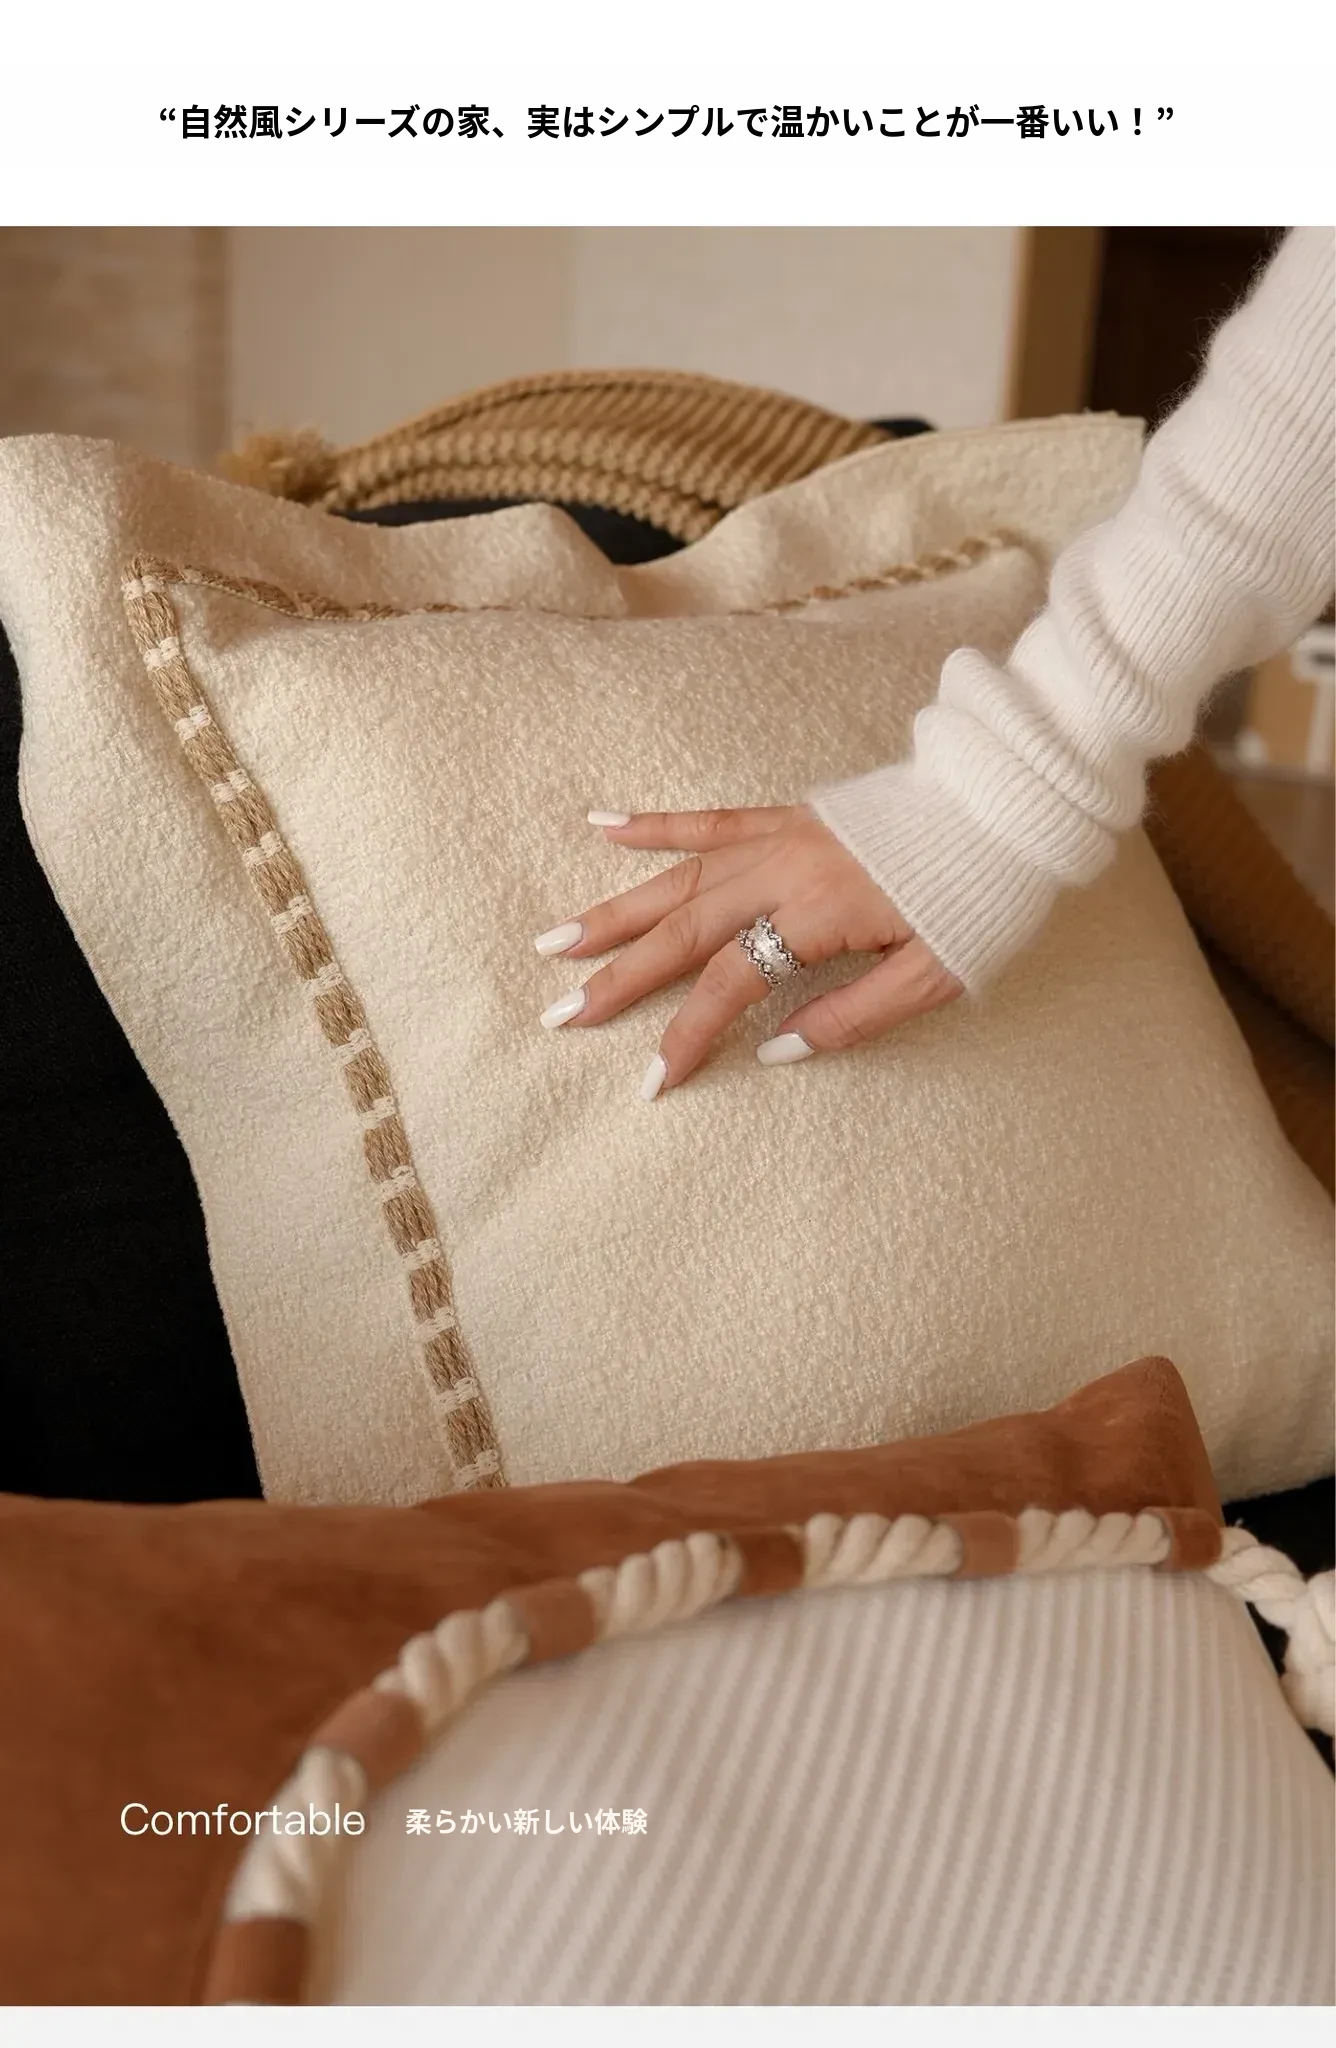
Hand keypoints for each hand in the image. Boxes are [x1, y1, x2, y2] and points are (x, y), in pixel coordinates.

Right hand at [533, 805, 962, 1096]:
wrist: (1005, 808)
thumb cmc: (977, 900)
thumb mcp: (932, 977)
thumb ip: (854, 1017)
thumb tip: (779, 1050)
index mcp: (817, 914)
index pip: (730, 983)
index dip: (687, 1035)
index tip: (652, 1081)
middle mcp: (783, 870)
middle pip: (682, 930)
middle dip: (618, 977)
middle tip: (562, 1014)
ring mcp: (779, 836)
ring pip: (678, 877)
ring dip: (614, 911)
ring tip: (557, 941)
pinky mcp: (786, 814)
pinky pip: (709, 820)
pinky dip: (654, 824)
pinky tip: (601, 824)